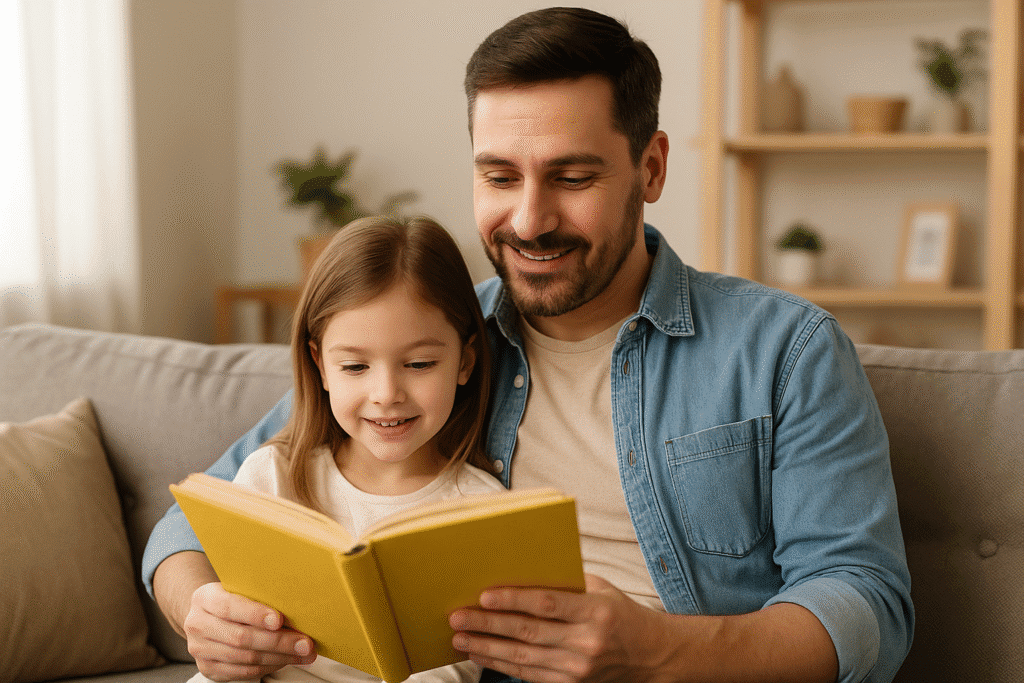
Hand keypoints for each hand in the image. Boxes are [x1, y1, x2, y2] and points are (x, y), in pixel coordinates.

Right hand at [184, 582, 316, 680]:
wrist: (206, 616)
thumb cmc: (231, 599)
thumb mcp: (237, 588)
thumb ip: (257, 594)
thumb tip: (296, 604)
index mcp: (204, 598)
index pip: (229, 606)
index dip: (255, 614)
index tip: (279, 620)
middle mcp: (198, 624)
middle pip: (241, 637)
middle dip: (278, 642)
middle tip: (304, 643)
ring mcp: (200, 649)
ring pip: (245, 658)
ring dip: (279, 658)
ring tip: (302, 653)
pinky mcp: (208, 668)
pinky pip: (243, 672)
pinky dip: (269, 667)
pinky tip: (286, 660)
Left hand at [449, 574, 664, 682]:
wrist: (650, 655)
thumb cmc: (620, 613)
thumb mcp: (600, 590)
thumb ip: (564, 584)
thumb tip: (519, 573)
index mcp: (595, 611)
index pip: (546, 604)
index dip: (513, 600)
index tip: (484, 596)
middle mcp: (586, 642)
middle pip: (528, 633)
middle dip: (488, 625)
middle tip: (458, 618)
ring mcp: (578, 669)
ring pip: (523, 658)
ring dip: (487, 648)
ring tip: (460, 639)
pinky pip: (530, 675)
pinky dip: (503, 665)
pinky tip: (483, 655)